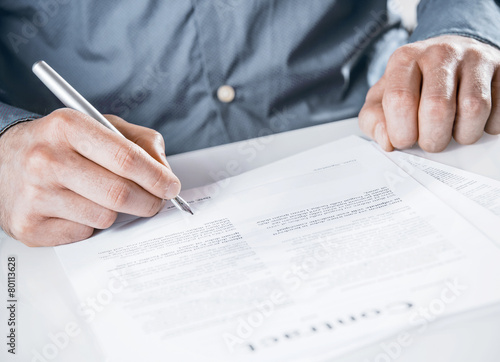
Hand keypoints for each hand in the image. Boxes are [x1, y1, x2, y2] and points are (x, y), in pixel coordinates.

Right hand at [0, 109, 180, 245]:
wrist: (1, 160)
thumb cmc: (60, 143)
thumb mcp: (99, 126)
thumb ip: (139, 142)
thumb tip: (165, 173)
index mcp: (67, 126)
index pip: (126, 157)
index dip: (157, 176)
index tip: (171, 186)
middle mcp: (46, 160)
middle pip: (119, 193)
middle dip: (149, 202)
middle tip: (156, 202)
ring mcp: (34, 195)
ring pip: (104, 217)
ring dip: (116, 212)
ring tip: (101, 197)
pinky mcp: (29, 226)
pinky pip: (84, 233)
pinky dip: (90, 224)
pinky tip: (76, 208)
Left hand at [359, 35, 499, 151]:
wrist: (448, 55)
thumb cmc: (412, 83)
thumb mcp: (381, 99)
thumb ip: (373, 121)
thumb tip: (387, 141)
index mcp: (405, 59)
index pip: (400, 100)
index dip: (401, 132)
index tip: (404, 141)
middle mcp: (439, 53)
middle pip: (437, 108)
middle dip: (432, 139)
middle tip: (430, 141)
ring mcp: (474, 58)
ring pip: (473, 109)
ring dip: (462, 134)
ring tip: (452, 131)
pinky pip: (499, 109)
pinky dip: (487, 126)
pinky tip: (472, 121)